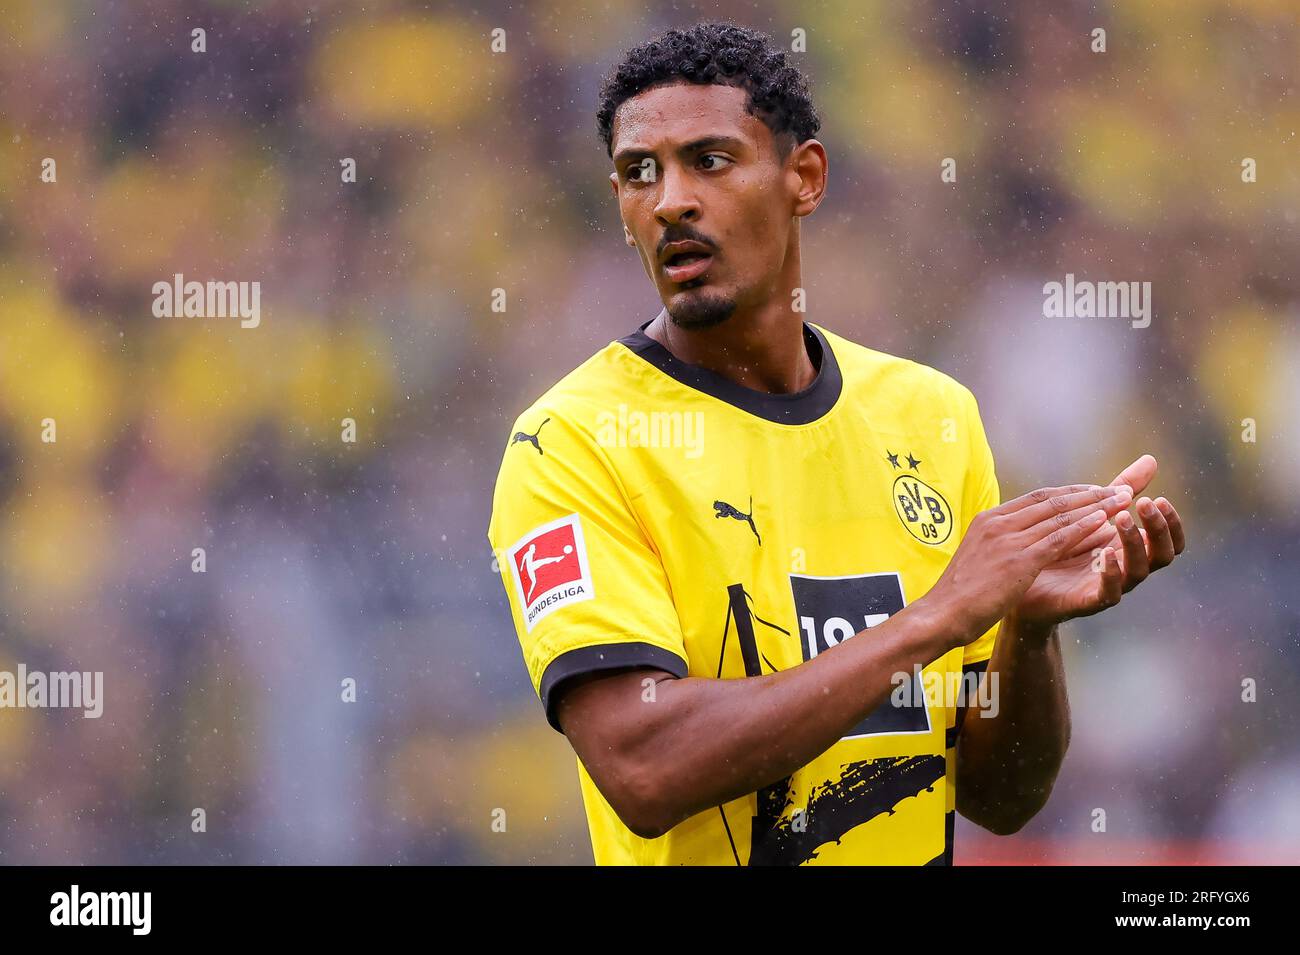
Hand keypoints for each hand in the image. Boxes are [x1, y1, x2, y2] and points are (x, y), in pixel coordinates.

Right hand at [924, 484, 1134, 649]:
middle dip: (1089, 494)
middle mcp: (998, 523)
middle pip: (1052, 501)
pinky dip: (1083, 528)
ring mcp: (1008, 540)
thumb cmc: (959, 592)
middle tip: (1119, 488)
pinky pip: (1058, 539)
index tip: (1094, 490)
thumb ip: (997, 541)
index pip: (1036, 498)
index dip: (1070, 492)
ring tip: (1121, 501)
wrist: (942, 613)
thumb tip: (1016, 537)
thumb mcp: (978, 556)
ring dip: (1095, 506)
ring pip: (1059, 516)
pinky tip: (1104, 523)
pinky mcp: (1019, 560)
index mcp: (988, 519)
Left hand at [1012, 454, 1186, 628]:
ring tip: (1121, 517)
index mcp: (1131, 547)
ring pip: (1139, 571)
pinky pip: (1110, 593)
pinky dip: (1112, 573)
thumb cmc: (1064, 548)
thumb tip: (1151, 460)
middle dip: (1157, 528)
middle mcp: (1127, 567)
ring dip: (1134, 543)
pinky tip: (1106, 552)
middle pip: (1162, 554)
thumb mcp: (1093, 514)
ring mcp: (1110, 586)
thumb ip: (1121, 490)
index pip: (1167, 539)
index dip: (1170, 522)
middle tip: (1144, 503)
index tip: (1159, 498)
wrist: (1025, 586)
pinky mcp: (1088, 601)